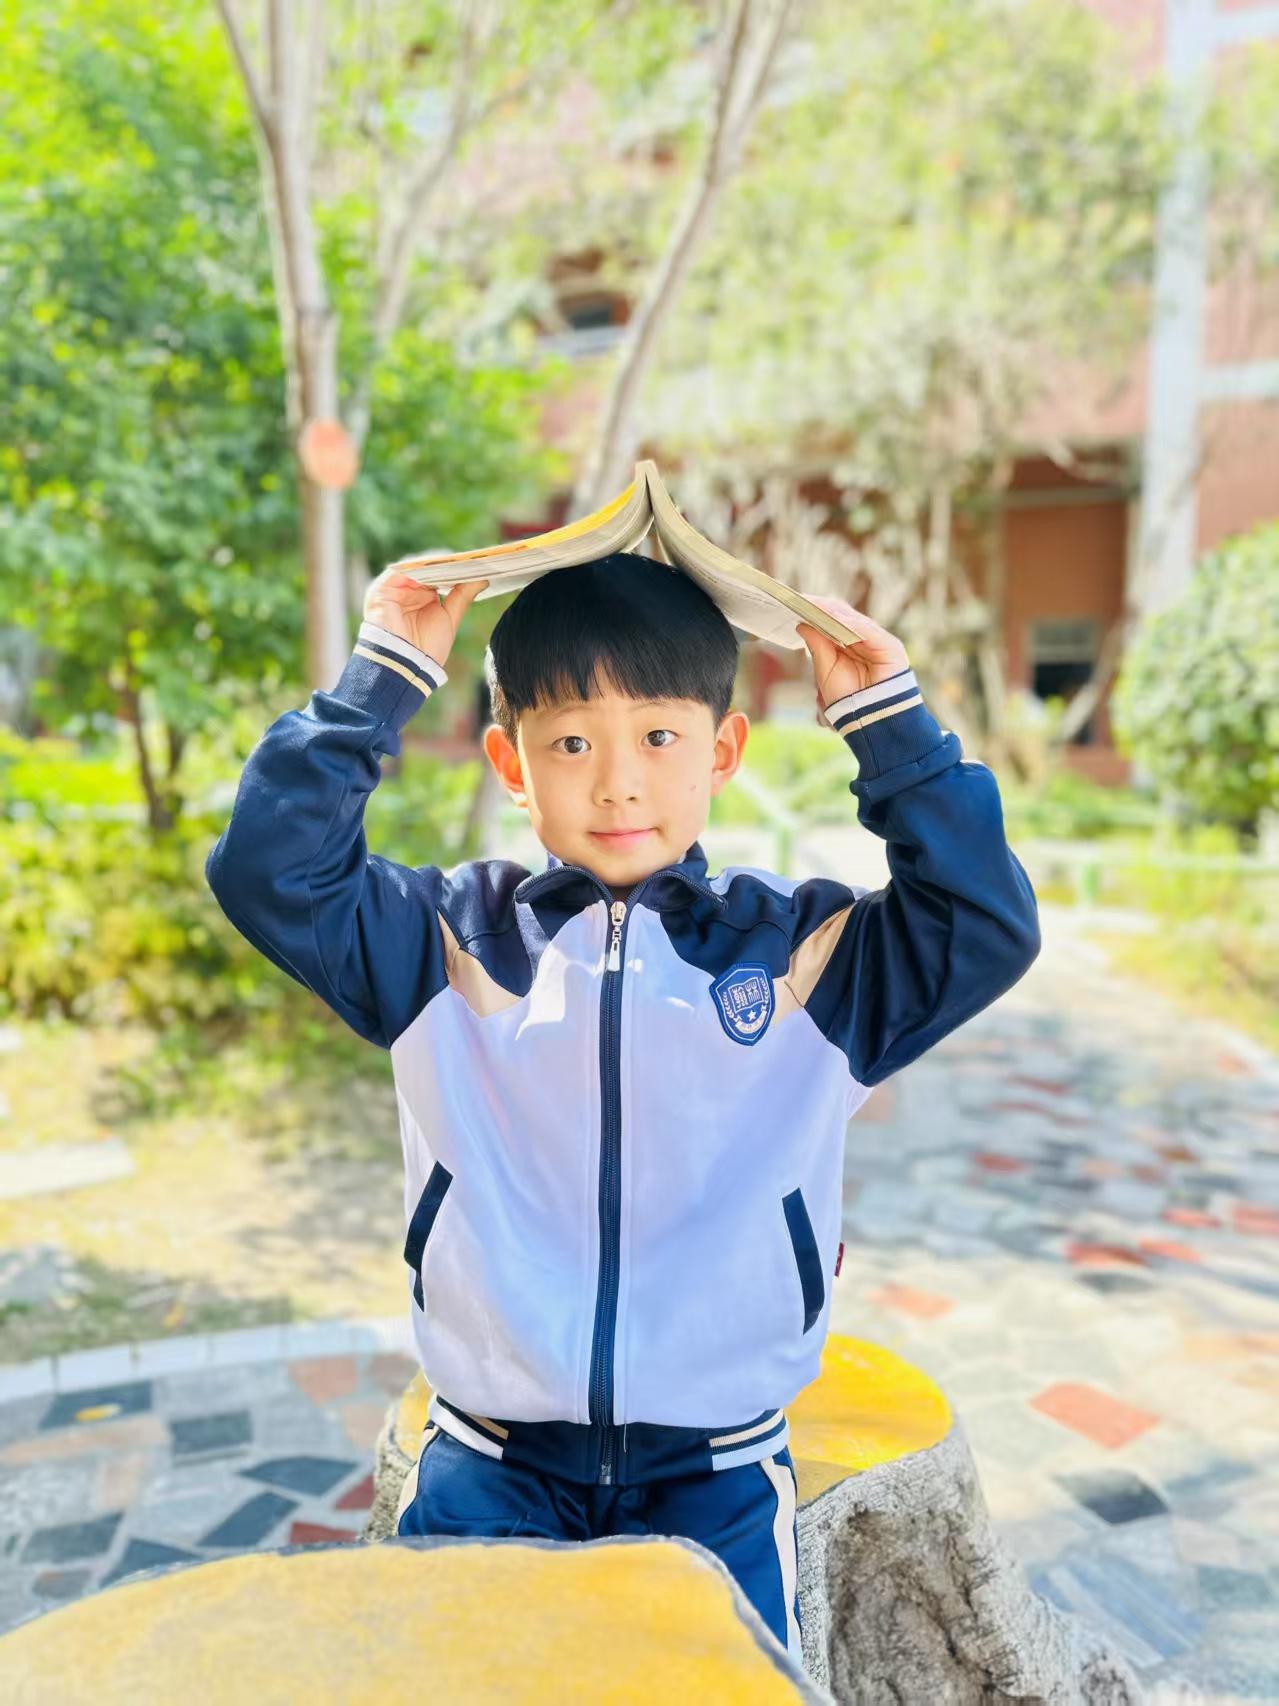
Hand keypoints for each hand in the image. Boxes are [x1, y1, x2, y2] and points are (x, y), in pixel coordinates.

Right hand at [363, 569, 489, 668]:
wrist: (407, 668)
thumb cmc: (427, 649)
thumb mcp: (449, 618)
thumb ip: (463, 595)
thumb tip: (483, 578)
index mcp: (421, 596)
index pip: (438, 574)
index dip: (454, 568)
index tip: (475, 561)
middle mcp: (406, 590)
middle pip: (426, 569)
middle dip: (446, 563)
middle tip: (468, 557)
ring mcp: (393, 589)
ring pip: (414, 568)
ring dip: (433, 562)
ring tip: (454, 558)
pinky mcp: (380, 590)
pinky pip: (400, 571)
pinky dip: (417, 566)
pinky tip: (435, 565)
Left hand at [795, 596, 910, 711]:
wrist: (869, 723)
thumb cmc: (848, 700)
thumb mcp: (825, 671)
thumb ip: (817, 647)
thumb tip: (801, 624)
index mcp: (849, 645)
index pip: (832, 621)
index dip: (816, 611)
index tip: (795, 602)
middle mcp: (865, 640)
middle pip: (843, 617)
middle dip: (822, 608)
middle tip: (801, 599)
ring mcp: (879, 642)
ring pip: (855, 621)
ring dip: (834, 612)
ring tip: (815, 605)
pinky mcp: (891, 648)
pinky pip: (869, 632)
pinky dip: (852, 624)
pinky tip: (836, 618)